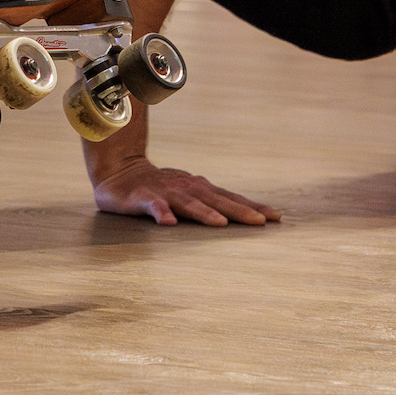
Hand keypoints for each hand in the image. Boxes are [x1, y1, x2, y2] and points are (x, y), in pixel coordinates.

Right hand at [91, 156, 280, 227]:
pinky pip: (152, 206)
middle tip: (261, 221)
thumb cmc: (160, 187)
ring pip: (188, 203)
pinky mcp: (142, 197)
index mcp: (199, 188)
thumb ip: (210, 203)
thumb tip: (242, 216)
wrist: (118, 171)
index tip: (276, 217)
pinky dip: (160, 213)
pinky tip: (168, 223)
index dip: (253, 207)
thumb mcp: (188, 193)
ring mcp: (165, 192)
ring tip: (220, 224)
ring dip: (204, 213)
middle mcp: (187, 188)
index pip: (231, 198)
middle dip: (239, 211)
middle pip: (217, 201)